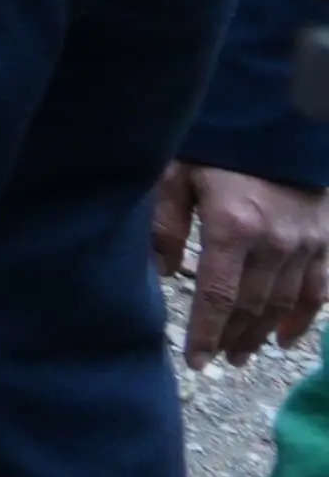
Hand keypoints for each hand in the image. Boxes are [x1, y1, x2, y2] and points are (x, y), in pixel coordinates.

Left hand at [154, 159, 328, 366]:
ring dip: (262, 333)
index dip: (206, 333)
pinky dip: (304, 318)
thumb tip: (163, 272)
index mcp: (233, 226)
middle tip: (219, 360)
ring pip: (285, 303)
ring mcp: (307, 242)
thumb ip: (166, 224)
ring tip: (244, 354)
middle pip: (252, 306)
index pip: (218, 296)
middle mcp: (275, 242)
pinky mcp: (327, 237)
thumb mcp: (178, 173)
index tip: (195, 361)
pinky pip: (320, 289)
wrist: (276, 114)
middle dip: (233, 337)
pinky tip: (286, 337)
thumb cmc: (218, 141)